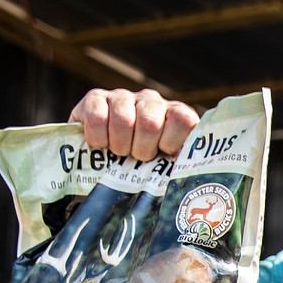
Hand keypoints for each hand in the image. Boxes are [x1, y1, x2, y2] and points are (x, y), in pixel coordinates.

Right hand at [69, 88, 199, 160]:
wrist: (100, 163)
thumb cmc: (141, 168)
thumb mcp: (163, 168)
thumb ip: (178, 167)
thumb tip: (187, 184)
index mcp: (175, 115)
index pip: (184, 119)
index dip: (171, 142)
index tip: (163, 154)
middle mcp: (151, 101)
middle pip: (150, 123)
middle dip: (141, 150)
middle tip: (137, 157)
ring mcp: (123, 97)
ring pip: (123, 120)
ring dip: (119, 145)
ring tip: (119, 153)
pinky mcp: (95, 98)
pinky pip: (97, 117)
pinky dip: (97, 138)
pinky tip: (101, 144)